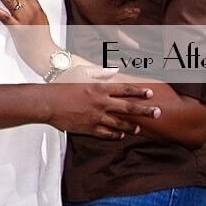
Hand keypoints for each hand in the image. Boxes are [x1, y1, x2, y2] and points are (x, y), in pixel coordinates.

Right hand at [42, 68, 160, 138]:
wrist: (47, 103)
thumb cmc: (62, 86)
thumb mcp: (81, 74)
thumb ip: (100, 72)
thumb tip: (114, 70)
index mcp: (99, 88)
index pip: (125, 90)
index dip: (139, 92)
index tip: (151, 94)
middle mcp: (101, 103)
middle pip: (128, 108)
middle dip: (145, 111)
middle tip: (157, 113)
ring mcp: (96, 117)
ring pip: (120, 123)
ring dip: (131, 126)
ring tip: (138, 128)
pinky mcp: (89, 128)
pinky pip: (106, 133)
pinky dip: (115, 134)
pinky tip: (120, 135)